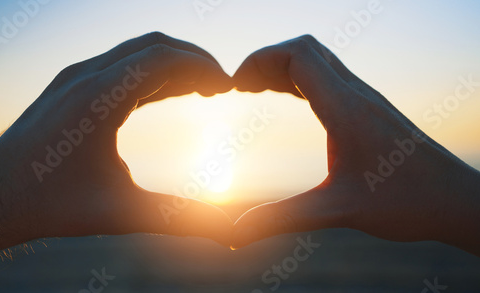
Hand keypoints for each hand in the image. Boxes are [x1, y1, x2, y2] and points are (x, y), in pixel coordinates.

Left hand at [0, 32, 233, 252]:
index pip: (164, 57)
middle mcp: (86, 76)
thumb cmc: (49, 206)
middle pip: (153, 46)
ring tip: (204, 89)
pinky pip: (120, 68)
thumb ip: (178, 218)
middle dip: (193, 61)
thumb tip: (230, 233)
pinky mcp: (70, 87)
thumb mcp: (121, 212)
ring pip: (136, 54)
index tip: (229, 86)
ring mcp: (74, 78)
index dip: (203, 67)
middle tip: (222, 86)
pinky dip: (151, 75)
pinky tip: (167, 94)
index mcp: (99, 96)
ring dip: (173, 65)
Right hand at [231, 35, 479, 254]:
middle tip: (240, 88)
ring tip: (254, 90)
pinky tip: (287, 99)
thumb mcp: (337, 211)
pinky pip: (328, 78)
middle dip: (266, 61)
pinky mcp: (369, 109)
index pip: (298, 55)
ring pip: (317, 61)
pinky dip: (299, 80)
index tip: (235, 87)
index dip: (259, 61)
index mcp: (346, 110)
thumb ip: (282, 218)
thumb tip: (233, 235)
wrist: (455, 200)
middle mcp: (356, 95)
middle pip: (305, 50)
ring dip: (282, 68)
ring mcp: (365, 99)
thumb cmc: (406, 203)